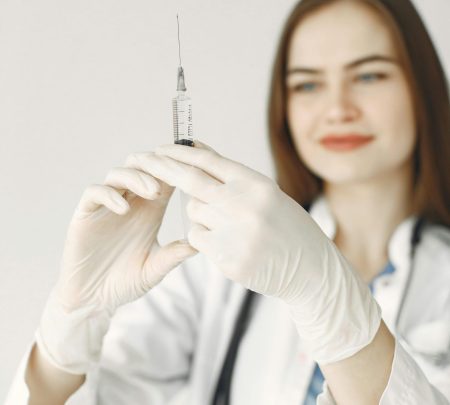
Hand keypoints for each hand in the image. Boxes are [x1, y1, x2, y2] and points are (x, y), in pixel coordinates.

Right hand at [37, 152, 196, 373]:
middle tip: (171, 176)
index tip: (192, 170)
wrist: (93, 300)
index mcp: (151, 210)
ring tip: (153, 192)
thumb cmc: (126, 283)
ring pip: (119, 173)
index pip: (164, 178)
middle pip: (141, 166)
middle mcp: (130, 202)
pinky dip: (109, 194)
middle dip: (157, 165)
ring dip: (137, 177)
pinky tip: (124, 209)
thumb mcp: (155, 269)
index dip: (176, 169)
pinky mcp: (86, 214)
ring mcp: (107, 206)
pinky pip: (95, 192)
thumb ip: (173, 255)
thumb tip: (199, 243)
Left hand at [151, 141, 380, 363]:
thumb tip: (197, 151)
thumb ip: (233, 178)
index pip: (209, 161)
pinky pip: (197, 238)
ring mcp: (234, 232)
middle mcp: (244, 204)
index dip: (182, 152)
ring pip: (193, 212)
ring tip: (230, 225)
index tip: (162, 147)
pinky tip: (230, 244)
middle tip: (147, 160)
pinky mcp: (226, 258)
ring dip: (201, 214)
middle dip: (165, 169)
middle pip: (191, 181)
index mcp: (256, 184)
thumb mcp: (267, 194)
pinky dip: (205, 237)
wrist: (310, 269)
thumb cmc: (288, 227)